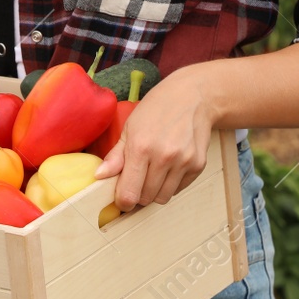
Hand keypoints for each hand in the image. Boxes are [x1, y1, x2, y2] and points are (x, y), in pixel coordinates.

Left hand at [92, 63, 216, 211]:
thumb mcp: (130, 127)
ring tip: (151, 173)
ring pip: (163, 197)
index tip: (120, 197)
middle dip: (137, 195)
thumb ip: (115, 155)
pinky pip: (179, 189)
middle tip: (135, 182)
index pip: (129, 193)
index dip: (122, 201)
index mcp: (141, 147)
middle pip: (146, 198)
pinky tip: (167, 167)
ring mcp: (183, 162)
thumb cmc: (156, 109)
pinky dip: (170, 185)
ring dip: (154, 192)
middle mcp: (164, 157)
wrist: (193, 97)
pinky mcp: (198, 165)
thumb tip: (99, 176)